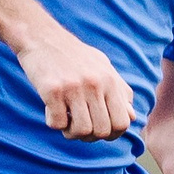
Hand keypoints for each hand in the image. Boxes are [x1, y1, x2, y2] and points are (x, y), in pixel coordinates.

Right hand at [14, 21, 134, 142]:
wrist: (41, 36)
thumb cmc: (74, 55)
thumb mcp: (104, 68)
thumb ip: (120, 92)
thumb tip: (131, 117)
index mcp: (110, 81)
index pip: (122, 123)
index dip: (112, 134)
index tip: (99, 130)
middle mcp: (95, 84)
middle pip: (102, 131)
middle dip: (90, 137)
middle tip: (78, 127)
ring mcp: (74, 87)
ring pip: (81, 131)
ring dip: (71, 133)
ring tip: (65, 120)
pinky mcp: (52, 89)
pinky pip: (57, 123)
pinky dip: (54, 122)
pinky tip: (51, 110)